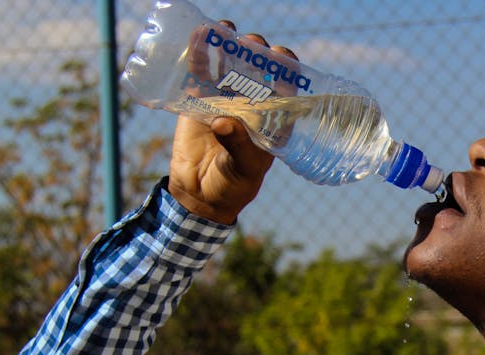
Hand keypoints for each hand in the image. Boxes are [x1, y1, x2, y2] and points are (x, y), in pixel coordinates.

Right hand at [168, 22, 299, 223]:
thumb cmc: (233, 185)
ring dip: (229, 45)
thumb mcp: (242, 169)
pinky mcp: (200, 100)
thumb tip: (224, 120)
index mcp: (272, 119)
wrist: (199, 194)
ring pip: (230, 64)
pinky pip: (200, 73)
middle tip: (251, 43)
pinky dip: (199, 54)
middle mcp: (252, 105)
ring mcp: (226, 100)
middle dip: (256, 52)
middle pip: (258, 69)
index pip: (286, 86)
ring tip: (225, 30)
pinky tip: (198, 36)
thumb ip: (237, 146)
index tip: (280, 56)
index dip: (286, 68)